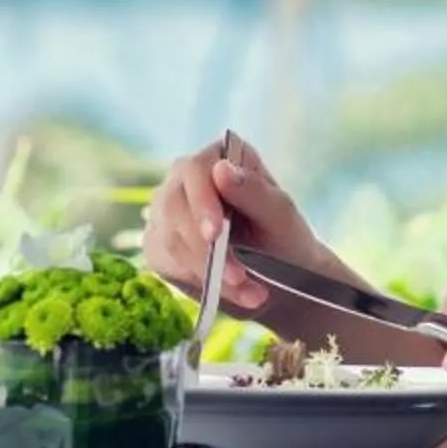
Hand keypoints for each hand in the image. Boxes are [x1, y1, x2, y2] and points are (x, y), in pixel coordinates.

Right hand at [141, 139, 315, 314]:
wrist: (280, 280)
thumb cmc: (286, 239)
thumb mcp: (281, 217)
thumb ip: (254, 192)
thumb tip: (221, 168)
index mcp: (221, 156)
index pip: (196, 169)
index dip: (201, 201)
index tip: (215, 234)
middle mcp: (186, 178)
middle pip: (173, 205)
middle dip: (204, 249)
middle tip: (236, 278)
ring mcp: (168, 210)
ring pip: (169, 239)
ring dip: (209, 272)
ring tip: (248, 291)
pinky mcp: (160, 244)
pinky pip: (166, 262)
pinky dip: (198, 282)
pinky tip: (227, 290)